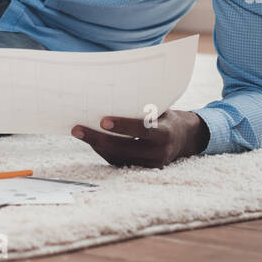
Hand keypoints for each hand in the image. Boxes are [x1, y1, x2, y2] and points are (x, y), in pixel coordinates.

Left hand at [71, 109, 208, 167]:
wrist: (183, 139)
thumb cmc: (166, 117)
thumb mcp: (161, 108)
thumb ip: (142, 106)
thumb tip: (114, 90)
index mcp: (164, 133)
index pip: (142, 131)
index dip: (123, 126)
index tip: (103, 121)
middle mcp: (158, 152)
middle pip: (123, 148)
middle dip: (97, 139)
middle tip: (77, 129)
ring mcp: (149, 164)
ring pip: (118, 157)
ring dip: (96, 146)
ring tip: (79, 132)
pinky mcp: (141, 170)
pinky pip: (119, 162)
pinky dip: (103, 151)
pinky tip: (92, 140)